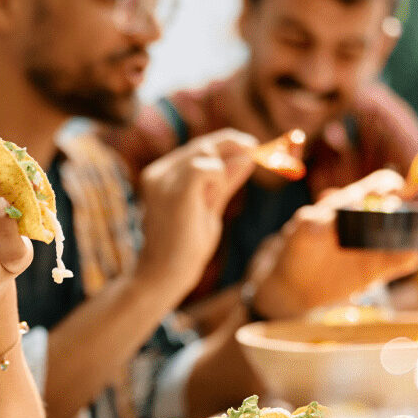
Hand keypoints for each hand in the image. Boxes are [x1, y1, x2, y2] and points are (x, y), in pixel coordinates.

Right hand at [136, 130, 255, 297]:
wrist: (164, 275)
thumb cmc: (184, 248)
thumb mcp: (209, 208)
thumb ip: (225, 183)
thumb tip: (247, 157)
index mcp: (162, 174)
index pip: (198, 146)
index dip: (227, 142)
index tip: (252, 146)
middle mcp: (159, 172)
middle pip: (203, 144)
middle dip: (235, 145)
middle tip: (258, 152)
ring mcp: (163, 180)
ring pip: (204, 152)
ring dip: (223, 170)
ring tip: (216, 199)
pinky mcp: (175, 191)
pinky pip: (205, 168)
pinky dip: (218, 177)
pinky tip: (212, 199)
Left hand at [252, 170, 417, 317]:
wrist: (295, 284)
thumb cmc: (297, 248)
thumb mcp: (301, 230)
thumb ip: (315, 221)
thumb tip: (330, 218)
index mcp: (354, 202)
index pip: (380, 185)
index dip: (389, 185)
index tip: (393, 192)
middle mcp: (371, 221)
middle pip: (402, 208)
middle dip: (412, 207)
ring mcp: (378, 245)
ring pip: (409, 233)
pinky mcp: (381, 268)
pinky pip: (404, 259)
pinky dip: (415, 253)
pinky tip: (416, 250)